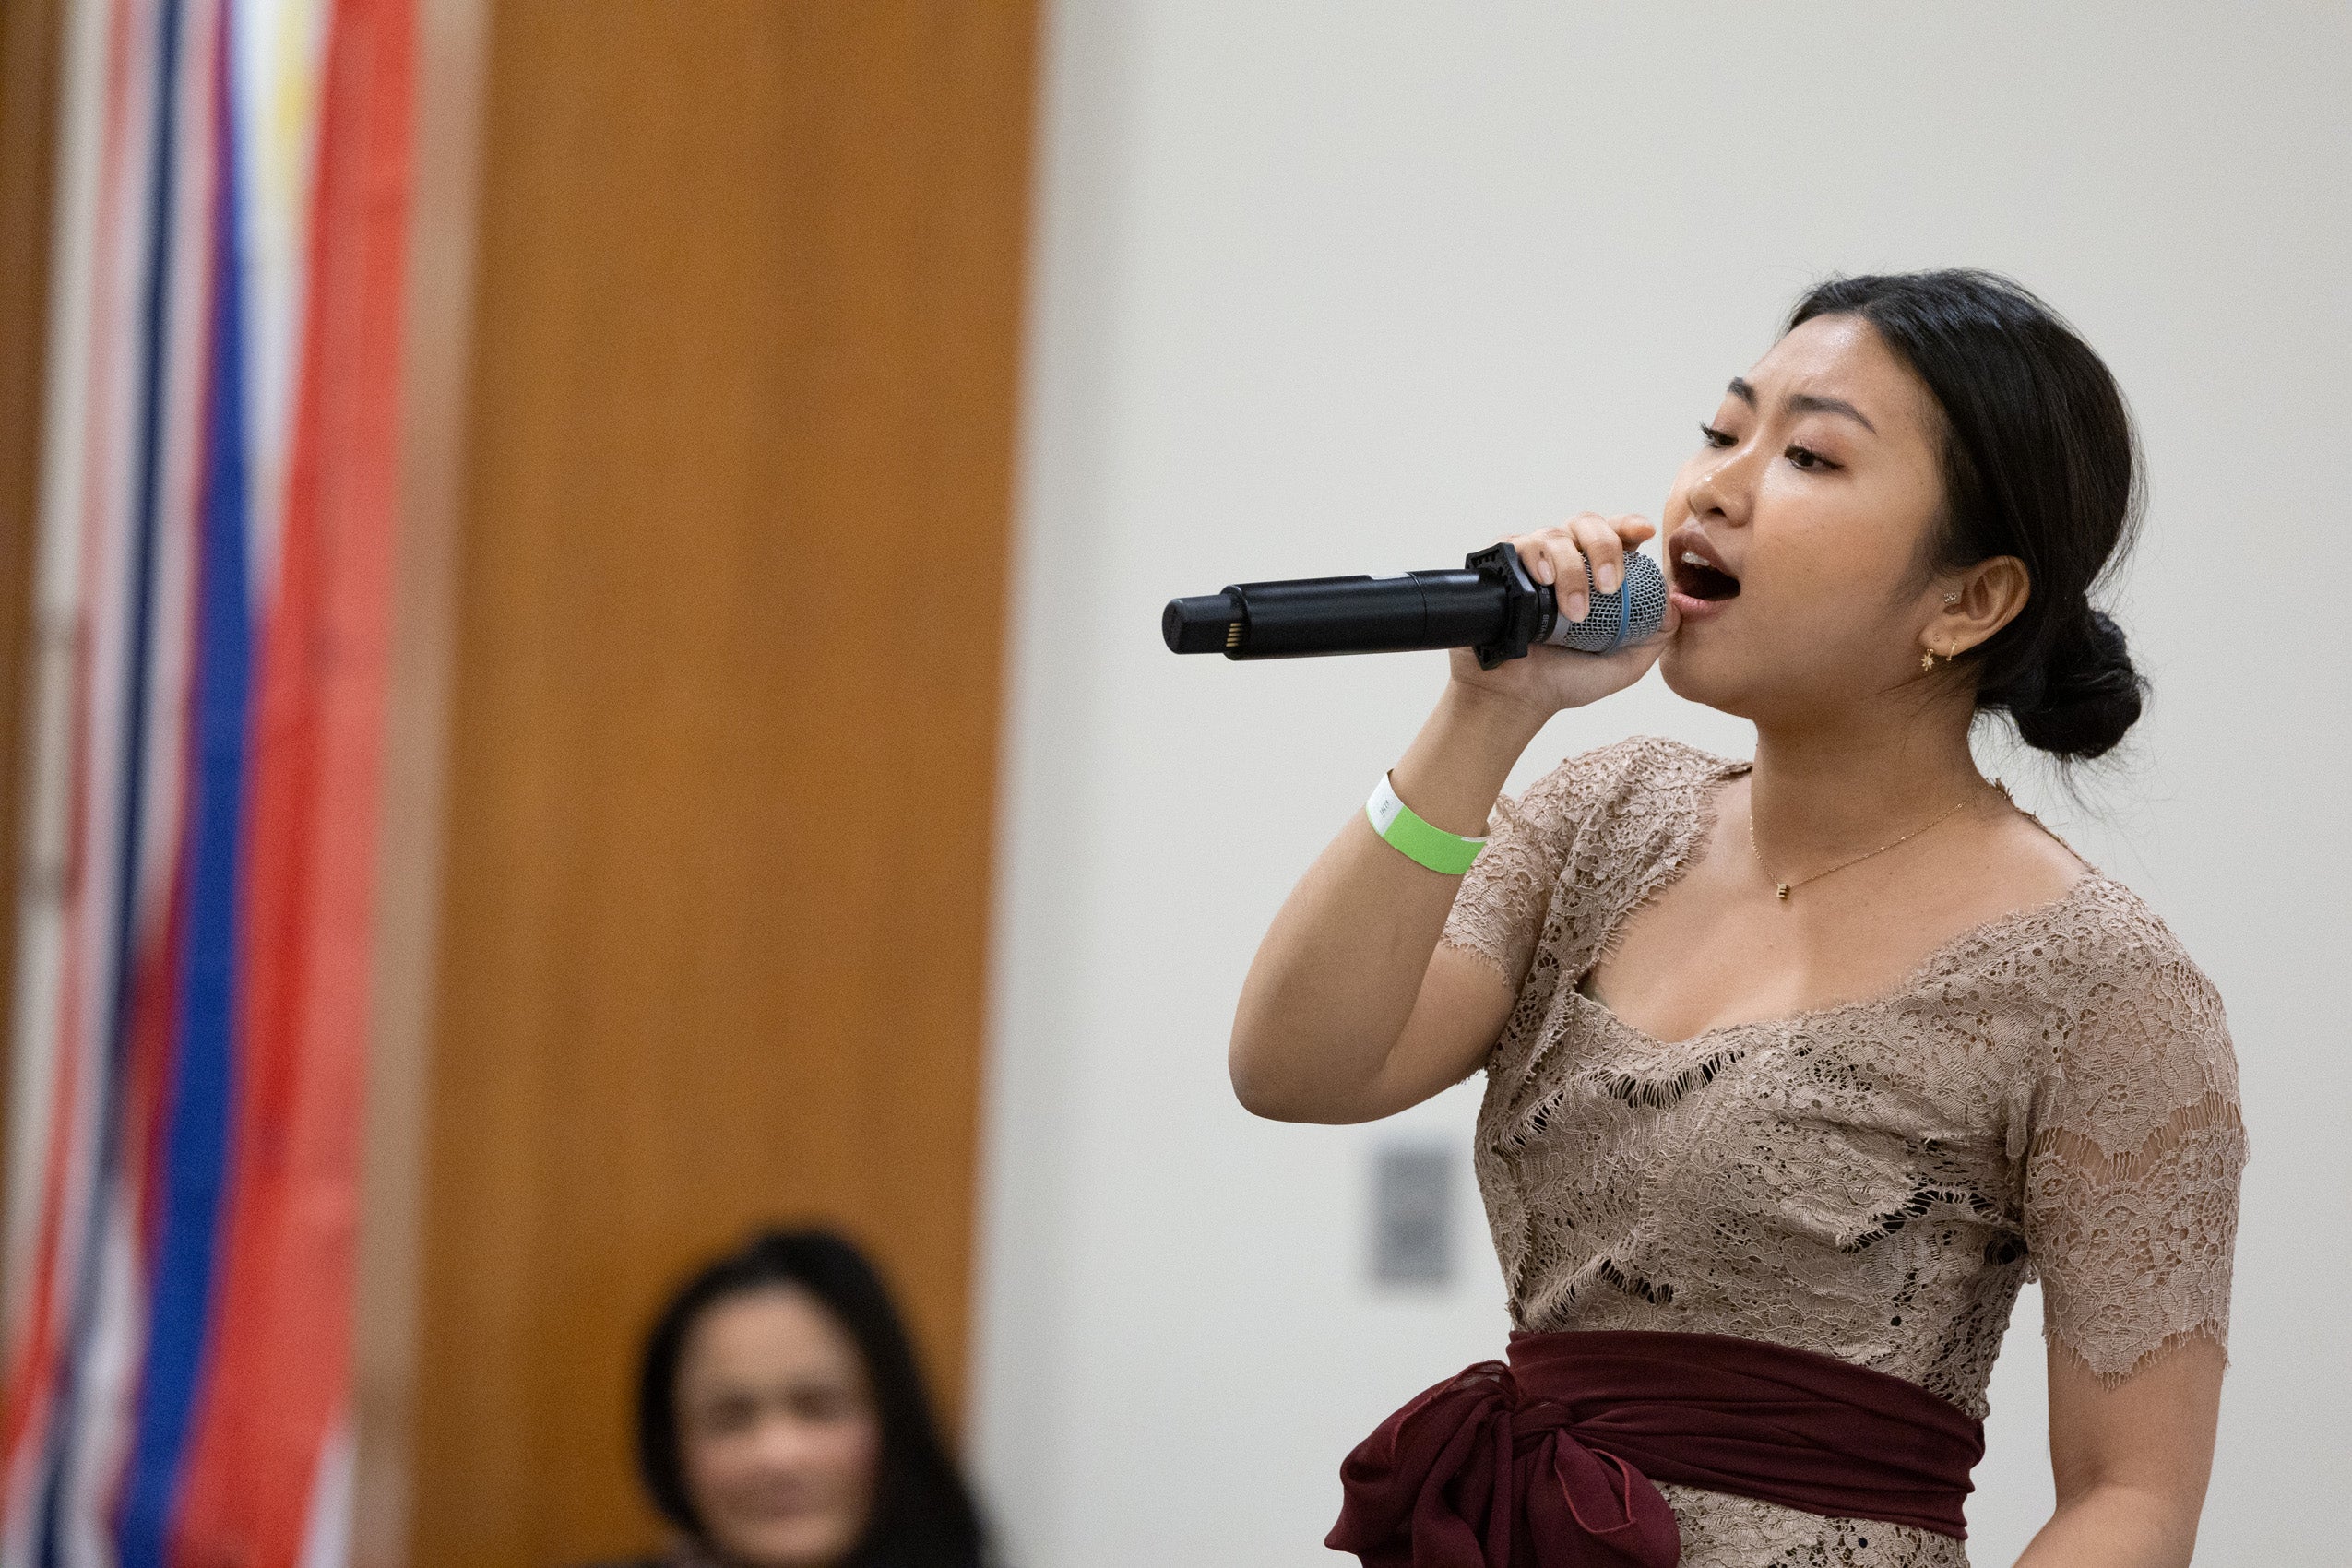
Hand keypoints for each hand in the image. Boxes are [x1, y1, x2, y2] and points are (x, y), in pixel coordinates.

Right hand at [1448, 514, 1677, 718]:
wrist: (1519, 698)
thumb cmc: (1567, 679)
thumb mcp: (1627, 662)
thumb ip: (1657, 632)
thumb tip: (1676, 600)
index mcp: (1595, 571)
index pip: (1615, 532)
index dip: (1629, 524)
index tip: (1643, 533)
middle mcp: (1564, 558)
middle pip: (1586, 524)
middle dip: (1603, 548)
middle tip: (1610, 587)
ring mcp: (1531, 562)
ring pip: (1552, 535)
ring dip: (1569, 570)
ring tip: (1573, 612)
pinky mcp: (1499, 569)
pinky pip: (1514, 544)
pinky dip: (1531, 556)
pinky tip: (1540, 580)